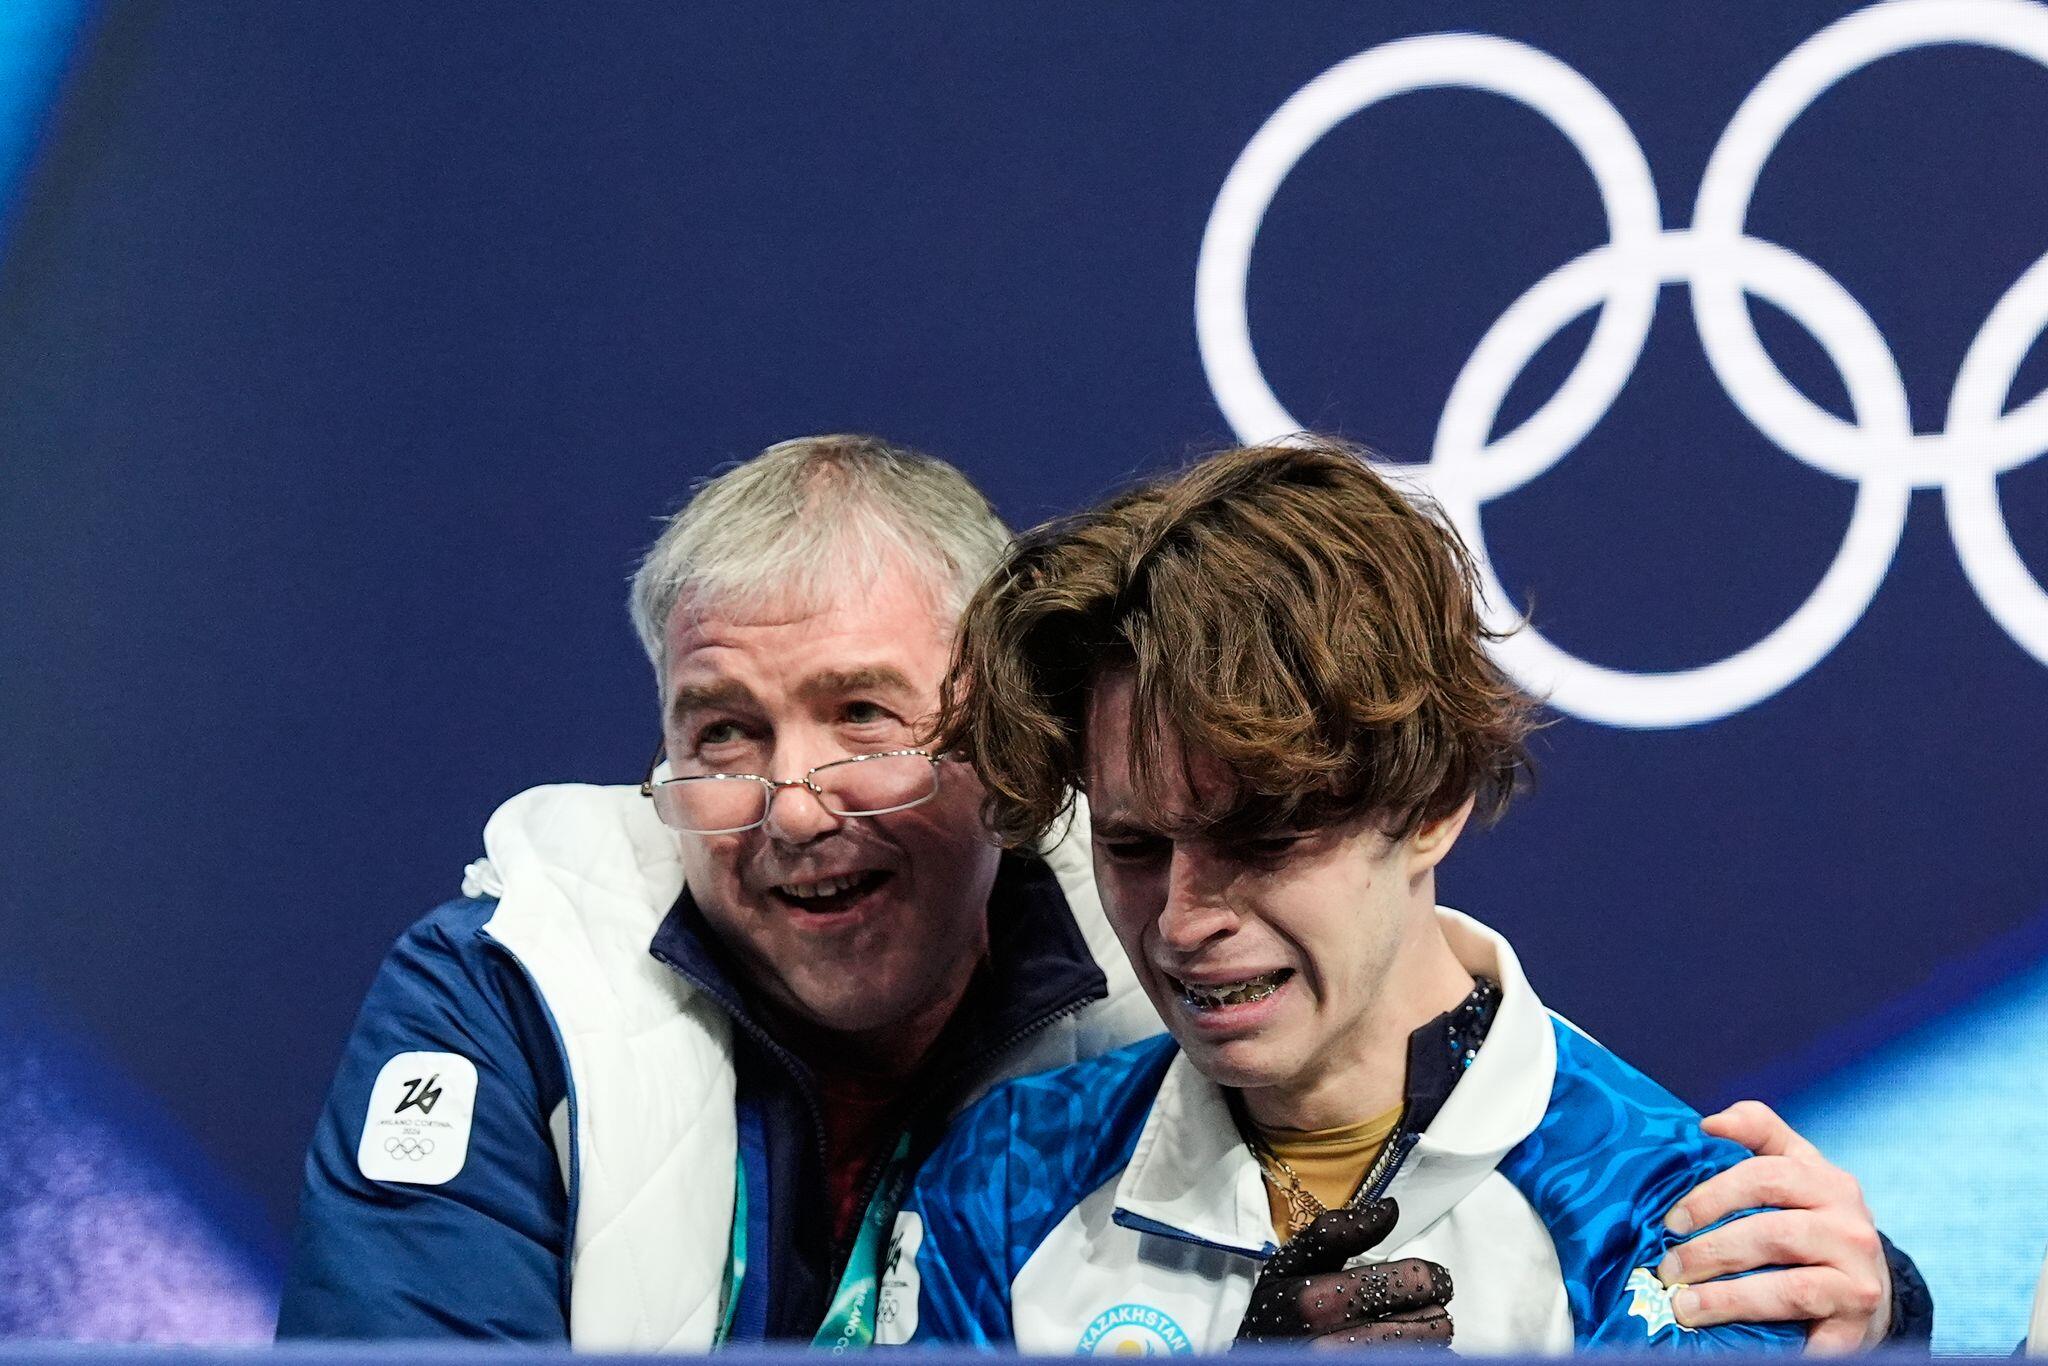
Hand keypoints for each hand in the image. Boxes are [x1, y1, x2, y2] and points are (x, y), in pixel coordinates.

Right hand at [1236, 1201, 1453, 1348]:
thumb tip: (1388, 1209)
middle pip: (1435, 1322)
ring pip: (1432, 1349)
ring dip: (1425, 1335)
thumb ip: (1337, 1233)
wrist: (1254, 1364)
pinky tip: (1396, 1348)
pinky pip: (1422, 1365)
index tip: (1425, 1277)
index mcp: (1317, 1301)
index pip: (1414, 1281)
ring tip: (1403, 1327)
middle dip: (1430, 1308)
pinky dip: (1416, 1354)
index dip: (1430, 1276)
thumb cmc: (1275, 1317)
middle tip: (1415, 1304)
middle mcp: (1336, 1345)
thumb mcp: (1290, 1266)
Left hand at [1657, 1100, 1888, 1352]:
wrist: (1868, 1285)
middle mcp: (1851, 1228)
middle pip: (1772, 1235)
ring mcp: (1859, 1279)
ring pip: (1790, 1290)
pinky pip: (1812, 1338)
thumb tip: (1709, 1123)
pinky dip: (1778, 1346)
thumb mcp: (1795, 1166)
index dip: (1712, 1195)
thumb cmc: (1813, 1217)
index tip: (1672, 1219)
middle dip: (1710, 1252)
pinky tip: (1737, 1344)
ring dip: (1729, 1299)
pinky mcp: (1857, 1325)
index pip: (1764, 1176)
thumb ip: (1757, 1131)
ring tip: (1684, 1305)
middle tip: (1667, 1268)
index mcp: (1828, 1182)